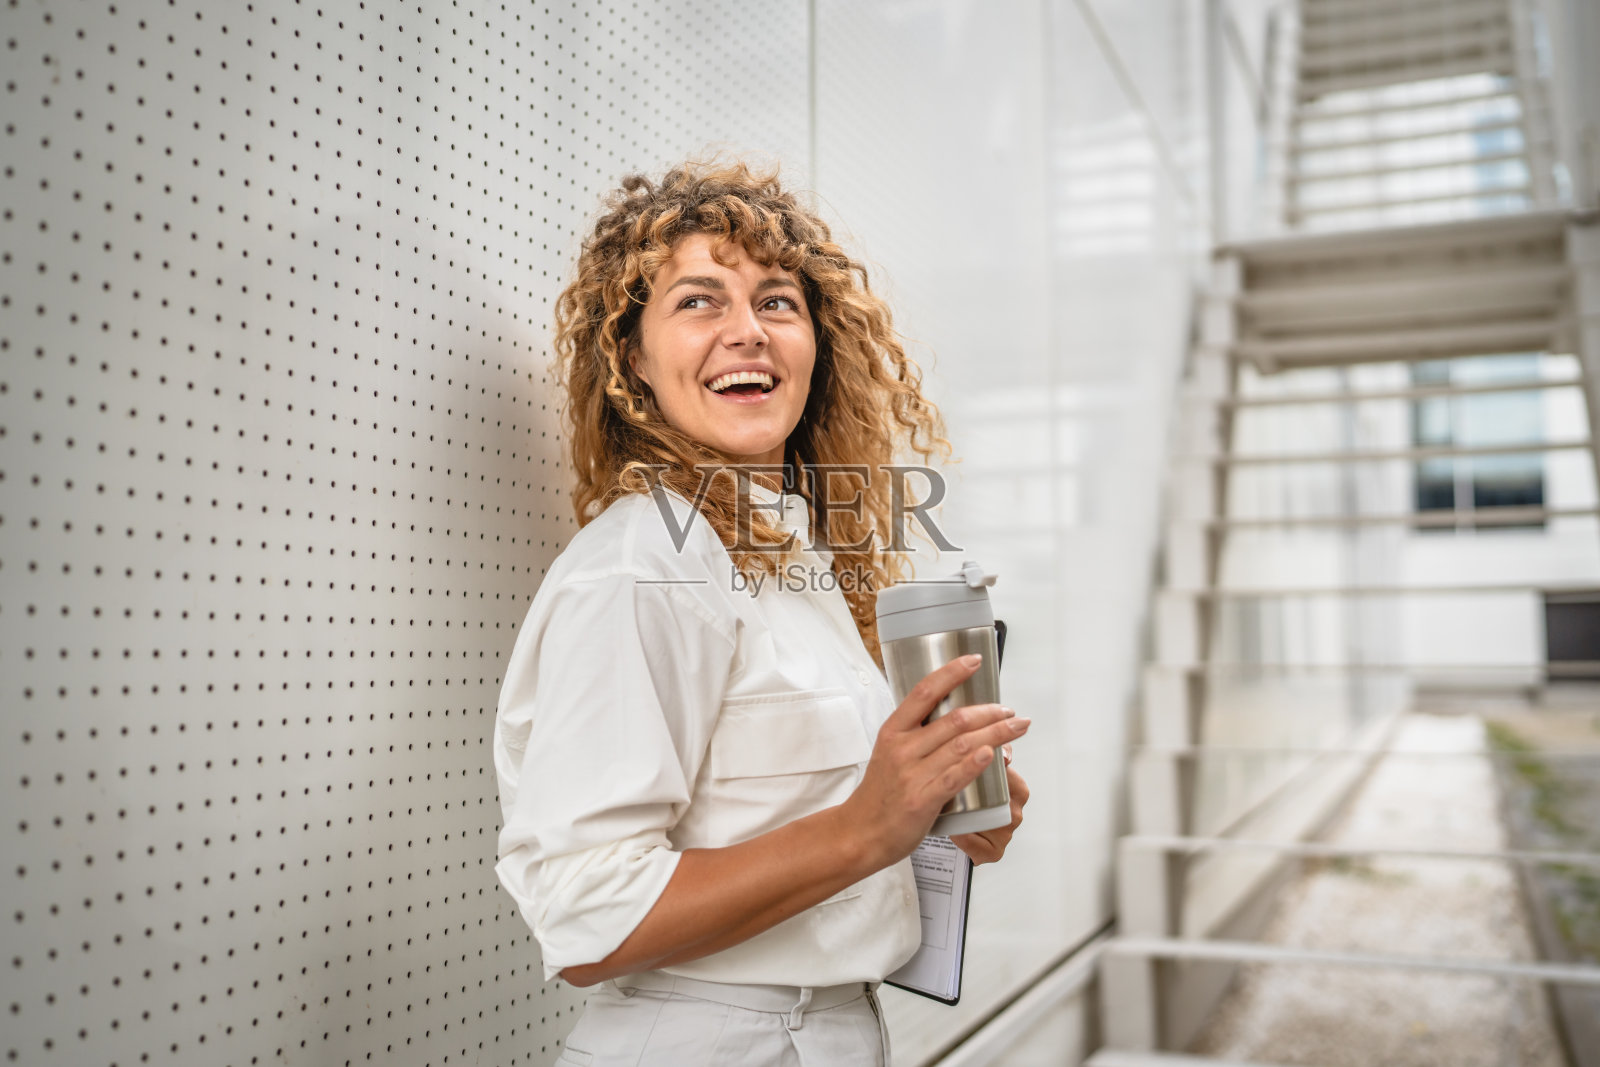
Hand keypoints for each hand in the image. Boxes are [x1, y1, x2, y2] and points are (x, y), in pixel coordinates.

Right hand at [843, 655, 1030, 867]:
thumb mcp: (889, 753)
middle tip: (1010, 711)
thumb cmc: (879, 794)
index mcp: (893, 731)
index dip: (952, 672)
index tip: (974, 661)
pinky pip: (954, 777)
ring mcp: (912, 774)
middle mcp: (902, 748)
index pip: (925, 691)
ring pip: (962, 745)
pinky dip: (976, 763)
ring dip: (996, 734)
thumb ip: (918, 736)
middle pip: (954, 720)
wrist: (859, 832)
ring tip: (1016, 727)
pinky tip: (992, 754)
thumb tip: (958, 721)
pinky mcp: (922, 800)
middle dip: (990, 711)